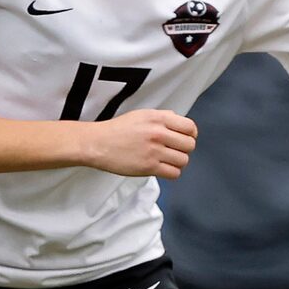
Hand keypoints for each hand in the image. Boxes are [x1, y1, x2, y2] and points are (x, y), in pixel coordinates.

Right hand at [77, 109, 198, 179]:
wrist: (97, 143)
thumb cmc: (118, 129)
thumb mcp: (142, 115)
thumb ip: (163, 117)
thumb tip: (179, 121)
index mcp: (159, 119)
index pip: (190, 127)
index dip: (191, 134)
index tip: (184, 138)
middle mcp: (158, 134)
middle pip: (190, 145)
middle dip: (184, 149)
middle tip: (174, 150)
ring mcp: (154, 151)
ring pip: (184, 160)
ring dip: (178, 161)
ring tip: (167, 160)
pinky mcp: (149, 167)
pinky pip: (174, 173)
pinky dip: (171, 172)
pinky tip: (162, 168)